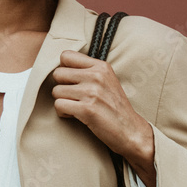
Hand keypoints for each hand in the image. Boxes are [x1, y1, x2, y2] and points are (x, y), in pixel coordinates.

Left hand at [50, 50, 153, 169]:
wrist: (130, 130)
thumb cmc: (116, 107)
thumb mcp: (108, 81)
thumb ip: (89, 71)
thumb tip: (61, 65)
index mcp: (101, 67)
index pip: (66, 56)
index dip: (64, 69)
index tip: (71, 80)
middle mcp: (96, 76)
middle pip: (58, 73)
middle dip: (62, 86)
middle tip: (73, 96)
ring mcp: (91, 92)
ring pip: (56, 91)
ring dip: (63, 101)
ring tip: (76, 107)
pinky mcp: (86, 109)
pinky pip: (58, 105)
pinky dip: (63, 113)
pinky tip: (75, 115)